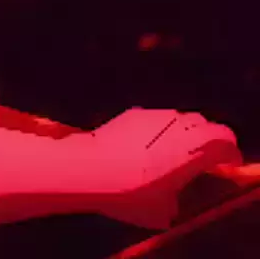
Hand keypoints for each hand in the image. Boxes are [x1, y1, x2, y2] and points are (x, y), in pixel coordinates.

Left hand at [90, 108, 241, 228]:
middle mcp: (180, 125)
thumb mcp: (162, 210)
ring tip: (168, 151)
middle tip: (198, 157)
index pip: (226, 140)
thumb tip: (171, 196)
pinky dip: (156, 129)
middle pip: (204, 124)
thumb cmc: (131, 193)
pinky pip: (154, 118)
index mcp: (195, 149)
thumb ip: (176, 197)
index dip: (229, 152)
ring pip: (178, 118)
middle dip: (205, 139)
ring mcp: (156, 115)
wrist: (94, 167)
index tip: (226, 164)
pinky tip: (142, 144)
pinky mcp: (134, 111)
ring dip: (180, 132)